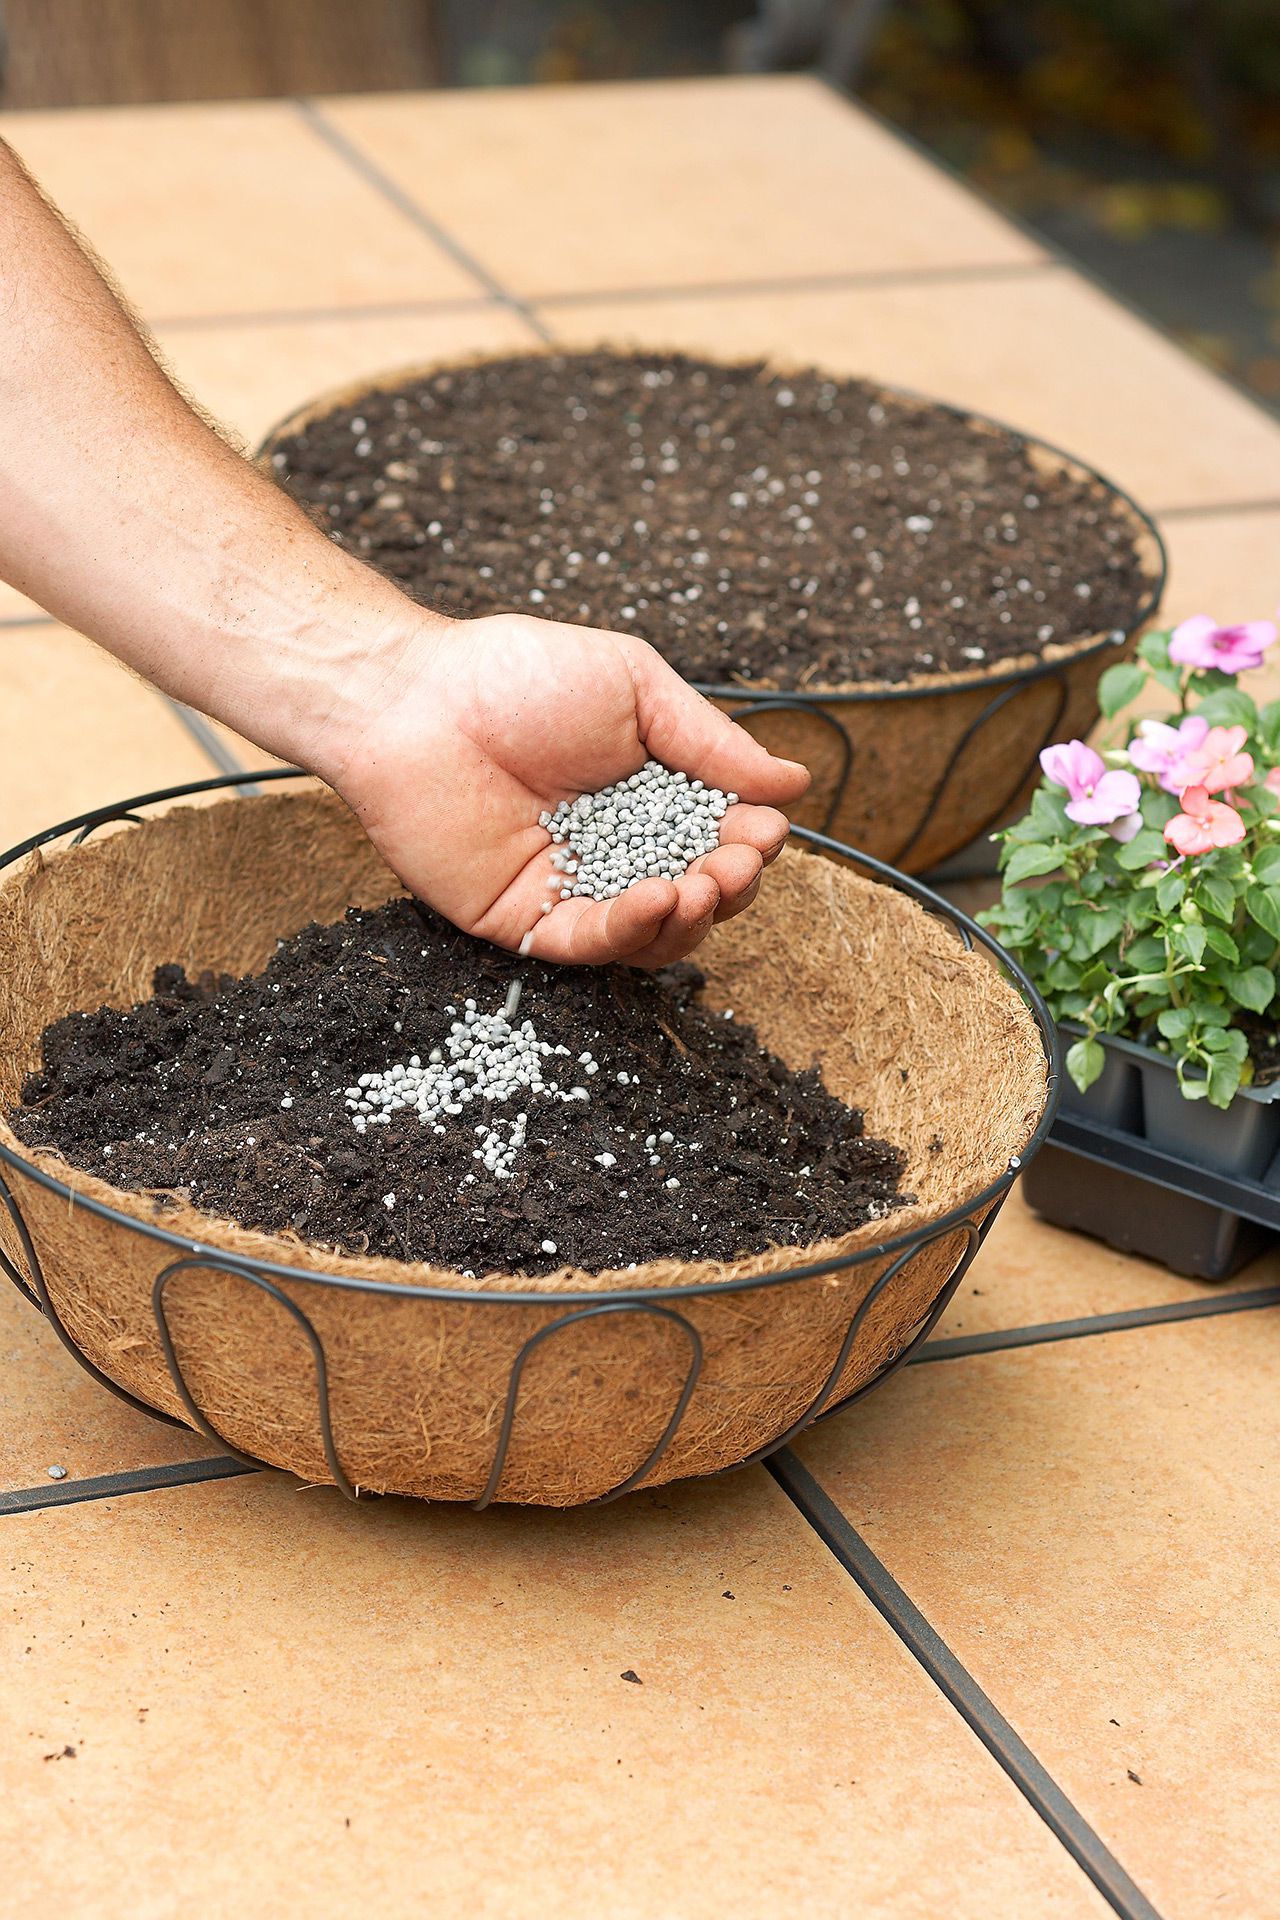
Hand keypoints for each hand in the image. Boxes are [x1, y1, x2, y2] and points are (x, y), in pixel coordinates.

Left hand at [321, 610, 809, 966]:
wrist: (415, 699)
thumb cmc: (518, 676)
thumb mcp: (636, 688)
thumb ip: (711, 743)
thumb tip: (793, 782)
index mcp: (646, 794)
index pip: (717, 837)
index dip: (749, 842)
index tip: (764, 829)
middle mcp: (614, 848)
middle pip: (697, 893)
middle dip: (730, 884)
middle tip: (737, 861)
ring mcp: (570, 888)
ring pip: (653, 933)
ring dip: (693, 916)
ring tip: (703, 883)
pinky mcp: (524, 920)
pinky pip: (591, 944)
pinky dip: (632, 930)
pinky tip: (659, 898)